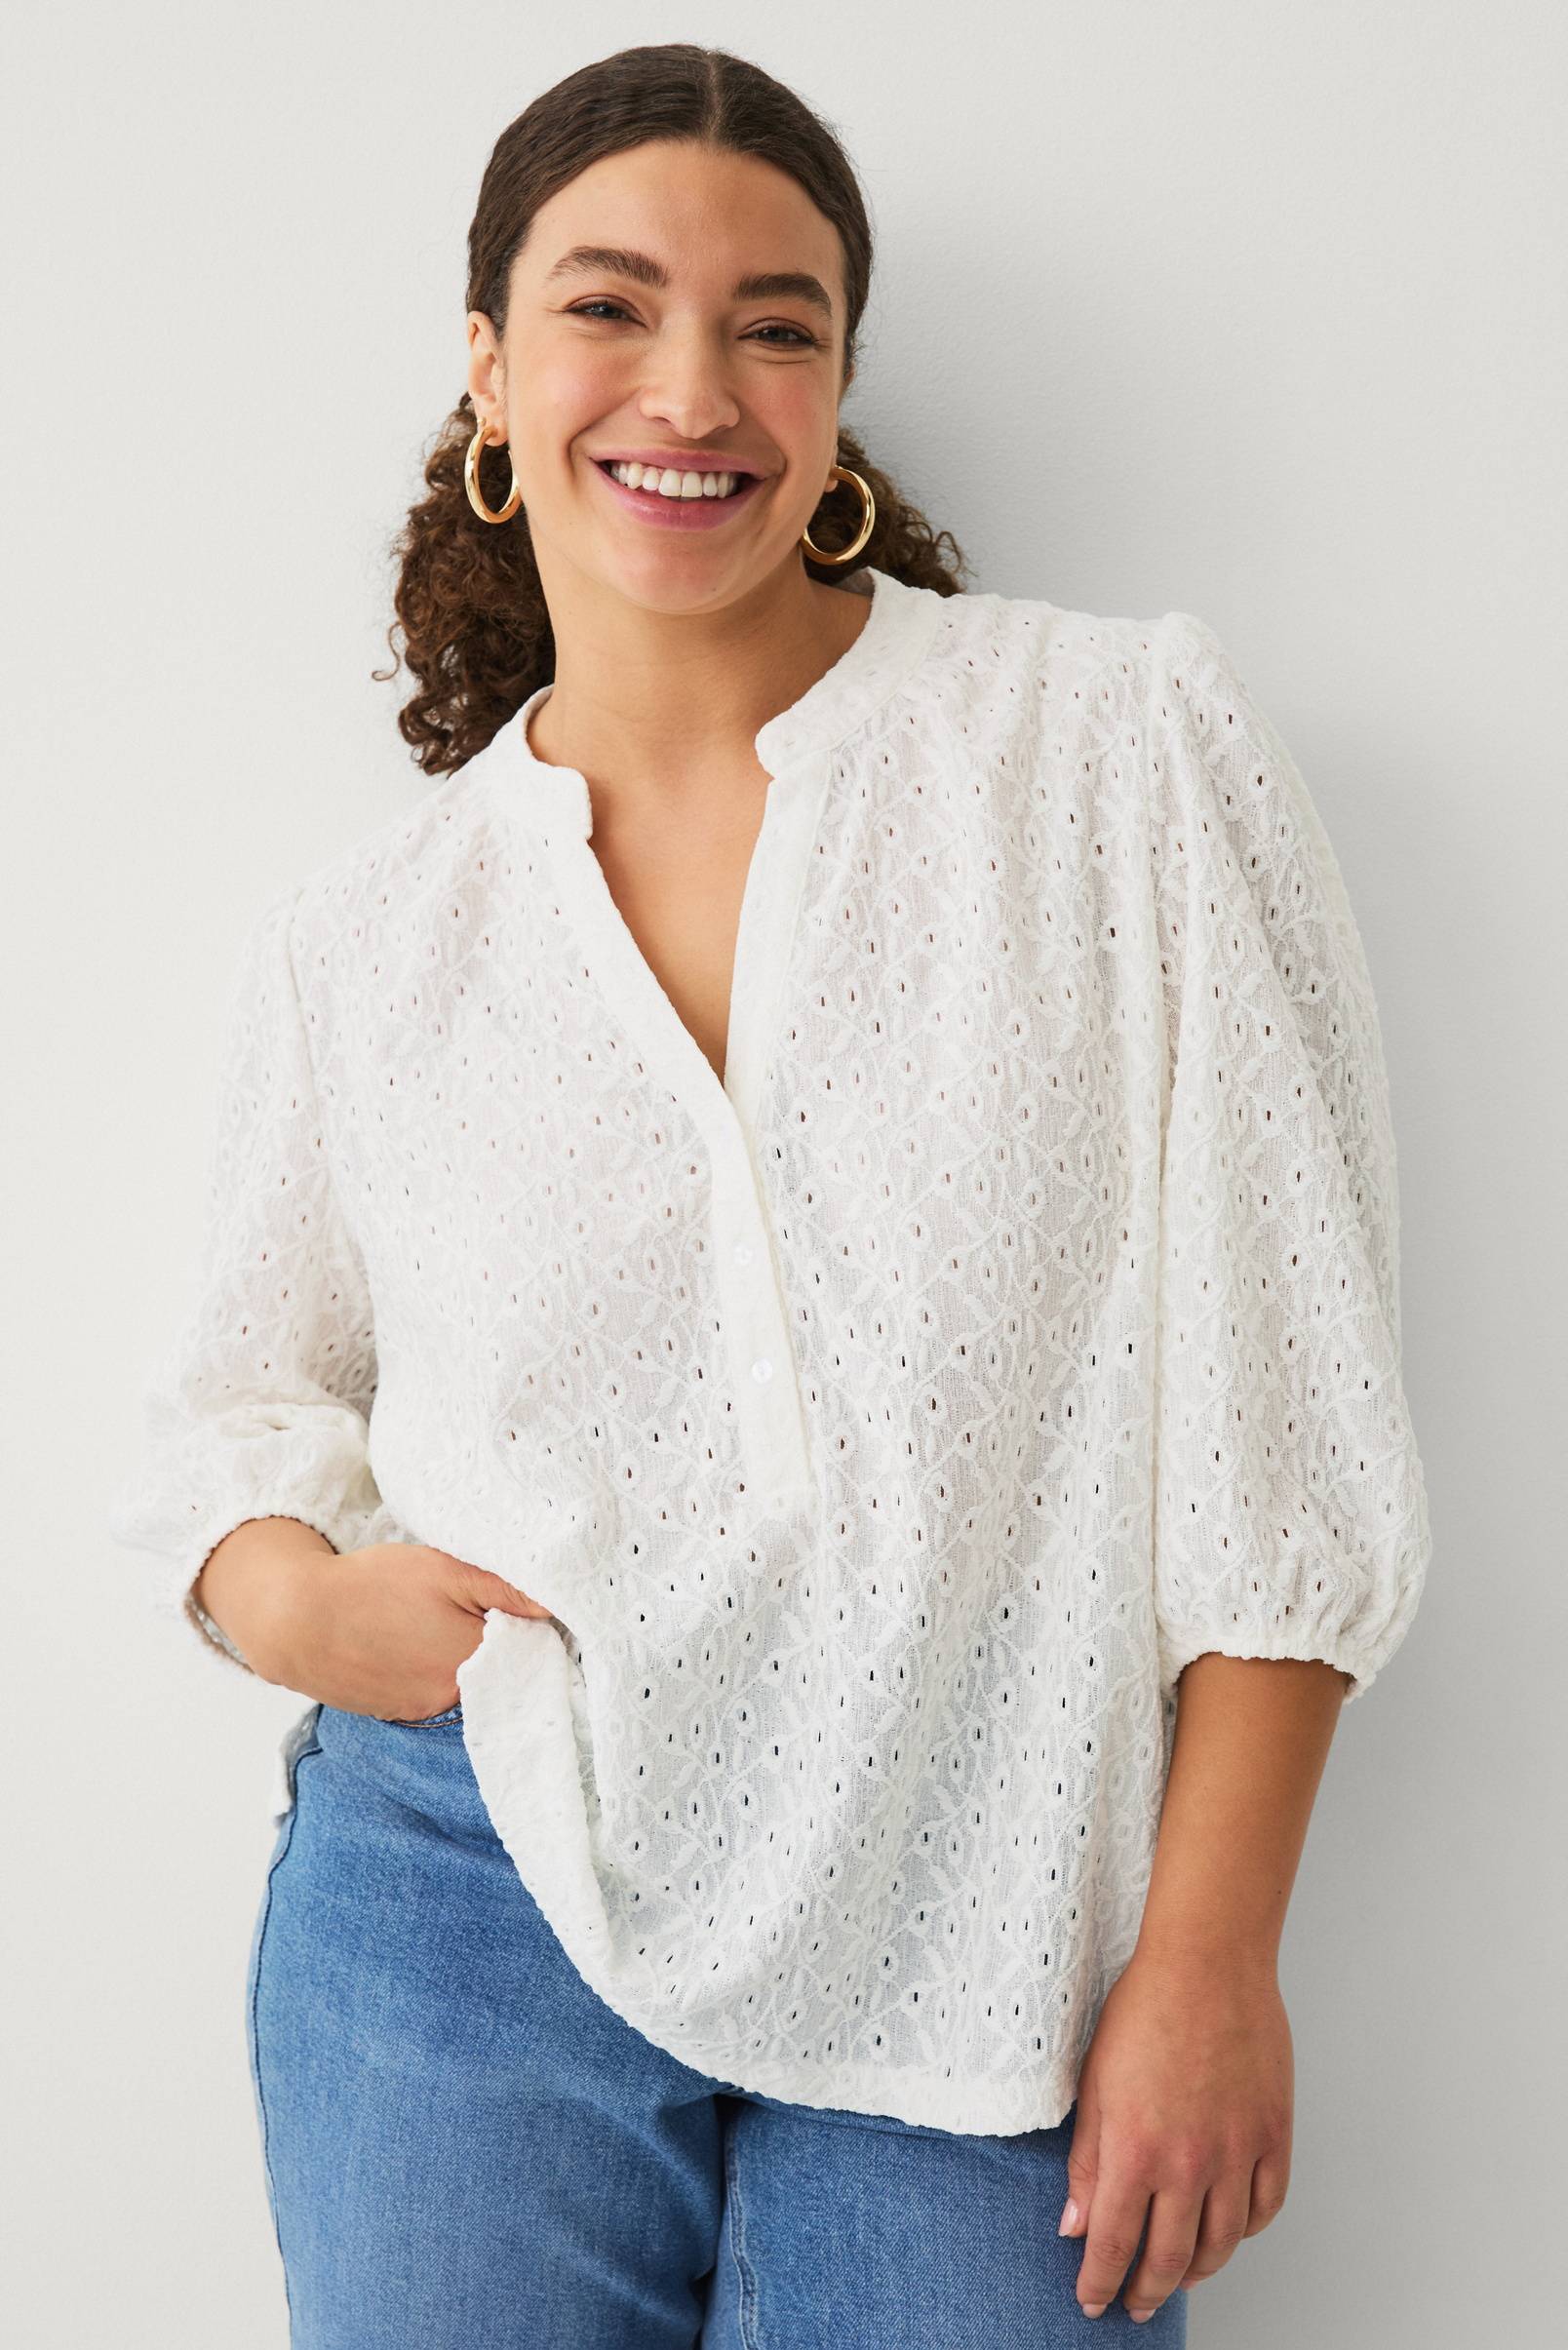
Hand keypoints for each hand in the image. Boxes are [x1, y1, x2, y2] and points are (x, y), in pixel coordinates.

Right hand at [195, 1521, 553, 1717]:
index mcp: (474, 1659)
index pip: (528, 1648)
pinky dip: (427, 1668)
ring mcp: (421, 1709)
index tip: (518, 1602)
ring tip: (430, 1620)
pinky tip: (408, 1641)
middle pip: (497, 1668)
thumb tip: (557, 1606)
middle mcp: (454, 1697)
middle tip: (468, 1605)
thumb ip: (504, 1589)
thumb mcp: (443, 1569)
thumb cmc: (371, 1587)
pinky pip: (429, 1690)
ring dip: (458, 1656)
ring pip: (462, 1681)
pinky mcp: (394, 1711)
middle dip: (493, 1640)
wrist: (293, 1620)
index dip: (527, 1623)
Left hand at [1058, 1945, 1293, 2323]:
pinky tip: (1227, 2230)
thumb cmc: (1144, 2011)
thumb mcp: (1095, 2084)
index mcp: (1136, 2150)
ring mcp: (1237, 2152)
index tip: (1092, 2301)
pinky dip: (1244, 2231)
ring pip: (1221, 2244)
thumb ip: (1087, 2162)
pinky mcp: (1273, 2135)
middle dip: (1146, 2291)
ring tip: (1178, 2277)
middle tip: (1134, 2306)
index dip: (1100, 2282)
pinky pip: (1264, 2207)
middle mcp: (1189, 2163)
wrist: (1208, 1963)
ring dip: (1197, 2272)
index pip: (1114, 2244)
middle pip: (1170, 2258)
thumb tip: (1075, 2227)